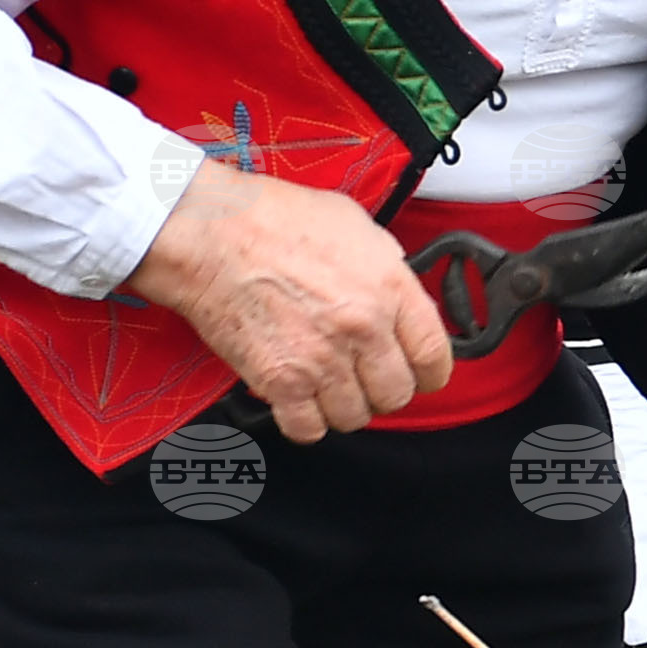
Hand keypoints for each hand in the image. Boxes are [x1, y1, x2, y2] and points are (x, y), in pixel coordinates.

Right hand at [127, 158, 452, 441]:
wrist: (211, 233)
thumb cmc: (274, 219)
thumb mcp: (356, 227)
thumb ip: (386, 268)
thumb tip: (397, 292)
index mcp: (390, 289)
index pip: (435, 356)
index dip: (430, 372)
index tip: (421, 374)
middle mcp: (363, 329)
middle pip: (397, 394)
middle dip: (384, 389)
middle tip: (367, 376)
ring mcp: (322, 359)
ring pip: (355, 417)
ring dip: (344, 406)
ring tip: (330, 385)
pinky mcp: (279, 381)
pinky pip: (308, 428)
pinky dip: (306, 422)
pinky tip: (300, 401)